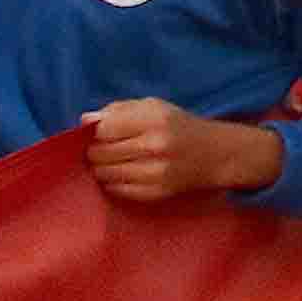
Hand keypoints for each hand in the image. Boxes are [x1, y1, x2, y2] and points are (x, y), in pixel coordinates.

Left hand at [82, 99, 276, 202]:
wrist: (217, 155)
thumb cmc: (180, 126)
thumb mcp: (154, 106)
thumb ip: (118, 109)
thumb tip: (85, 121)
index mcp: (154, 120)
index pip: (102, 129)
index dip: (93, 132)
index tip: (97, 133)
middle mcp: (154, 147)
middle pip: (99, 153)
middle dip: (95, 151)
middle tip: (104, 149)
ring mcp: (155, 173)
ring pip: (104, 174)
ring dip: (101, 168)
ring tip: (112, 161)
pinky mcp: (154, 193)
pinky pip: (116, 190)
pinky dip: (112, 182)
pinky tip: (123, 173)